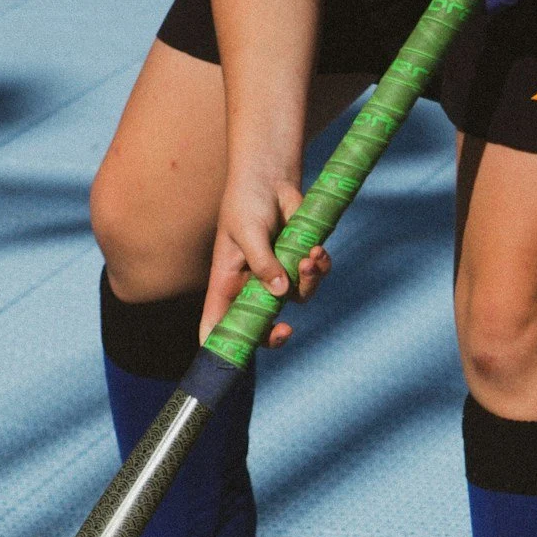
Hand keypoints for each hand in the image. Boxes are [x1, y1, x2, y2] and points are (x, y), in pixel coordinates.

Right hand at [202, 164, 332, 346]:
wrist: (270, 176)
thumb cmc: (246, 202)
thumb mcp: (248, 232)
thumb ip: (263, 262)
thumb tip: (279, 292)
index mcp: (227, 284)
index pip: (217, 323)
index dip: (221, 346)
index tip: (232, 360)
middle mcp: (251, 285)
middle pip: (260, 325)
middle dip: (274, 333)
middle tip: (285, 329)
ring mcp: (277, 275)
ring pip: (297, 298)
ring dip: (308, 282)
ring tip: (309, 256)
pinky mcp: (299, 261)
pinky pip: (314, 276)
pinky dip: (319, 265)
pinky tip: (318, 250)